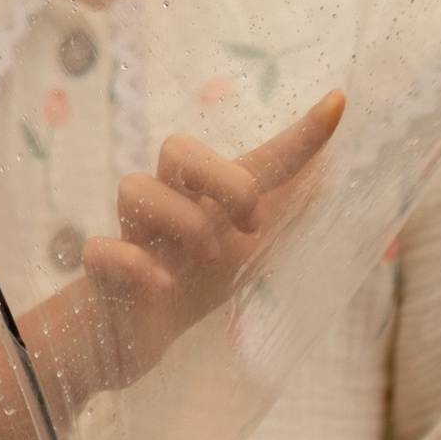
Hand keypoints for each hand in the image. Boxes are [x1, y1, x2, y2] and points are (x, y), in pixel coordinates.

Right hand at [77, 89, 344, 375]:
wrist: (134, 335)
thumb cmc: (192, 280)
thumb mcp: (245, 249)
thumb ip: (280, 211)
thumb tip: (330, 170)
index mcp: (208, 200)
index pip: (255, 160)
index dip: (298, 137)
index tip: (339, 104)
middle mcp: (169, 206)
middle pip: (178, 148)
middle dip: (222, 179)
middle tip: (248, 226)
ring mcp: (133, 235)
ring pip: (135, 187)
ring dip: (181, 220)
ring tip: (206, 259)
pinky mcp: (104, 273)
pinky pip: (102, 249)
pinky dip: (135, 263)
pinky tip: (163, 285)